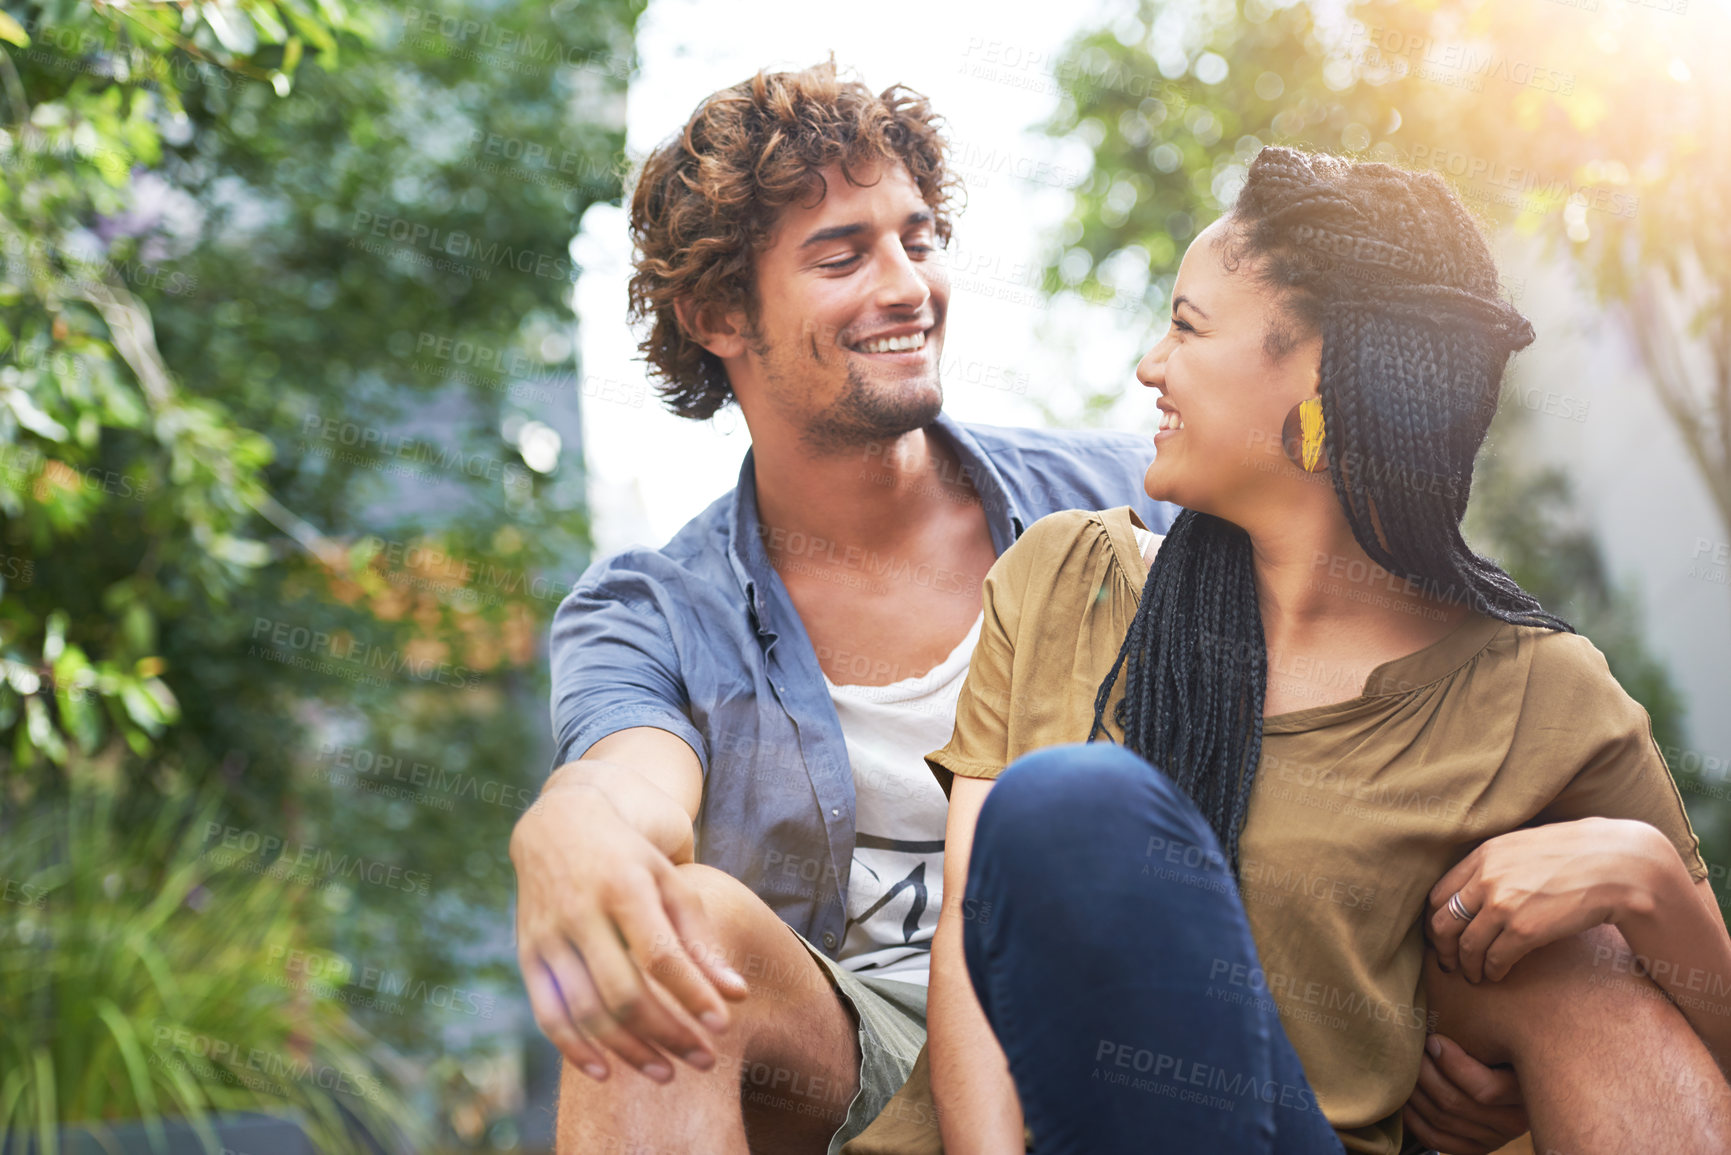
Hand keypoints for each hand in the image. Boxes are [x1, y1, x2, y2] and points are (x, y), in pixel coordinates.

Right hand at [511, 777, 747, 1081]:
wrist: (559, 824)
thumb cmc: (630, 858)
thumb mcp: (671, 882)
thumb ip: (701, 939)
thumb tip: (735, 996)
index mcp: (624, 886)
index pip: (661, 955)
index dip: (692, 996)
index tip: (722, 1028)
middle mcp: (581, 911)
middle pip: (623, 992)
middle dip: (667, 1034)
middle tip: (703, 1061)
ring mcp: (549, 935)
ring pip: (586, 1011)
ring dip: (628, 1051)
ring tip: (666, 1073)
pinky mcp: (528, 953)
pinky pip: (548, 1014)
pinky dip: (575, 1050)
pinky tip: (606, 1073)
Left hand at [1402, 1034, 1527, 1154]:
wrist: (1515, 1075)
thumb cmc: (1504, 1044)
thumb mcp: (1506, 1036)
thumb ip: (1486, 1031)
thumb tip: (1452, 999)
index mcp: (1526, 1091)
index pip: (1485, 1089)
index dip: (1451, 1063)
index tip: (1434, 1039)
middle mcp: (1514, 1121)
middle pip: (1455, 1102)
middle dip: (1425, 1073)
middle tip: (1412, 1049)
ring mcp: (1494, 1139)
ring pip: (1442, 1119)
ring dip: (1415, 1091)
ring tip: (1406, 1067)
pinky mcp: (1476, 1149)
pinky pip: (1436, 1140)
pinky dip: (1414, 1118)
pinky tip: (1406, 1097)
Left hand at [1427, 817, 1671, 982]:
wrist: (1621, 866)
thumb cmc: (1580, 855)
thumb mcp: (1528, 845)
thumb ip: (1499, 862)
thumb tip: (1479, 882)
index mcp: (1485, 855)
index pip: (1439, 894)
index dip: (1436, 920)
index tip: (1443, 936)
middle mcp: (1487, 878)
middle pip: (1443, 922)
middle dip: (1442, 948)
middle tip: (1448, 963)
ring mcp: (1503, 905)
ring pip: (1466, 946)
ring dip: (1467, 966)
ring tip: (1474, 975)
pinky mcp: (1524, 930)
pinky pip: (1494, 959)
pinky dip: (1491, 971)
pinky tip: (1497, 976)